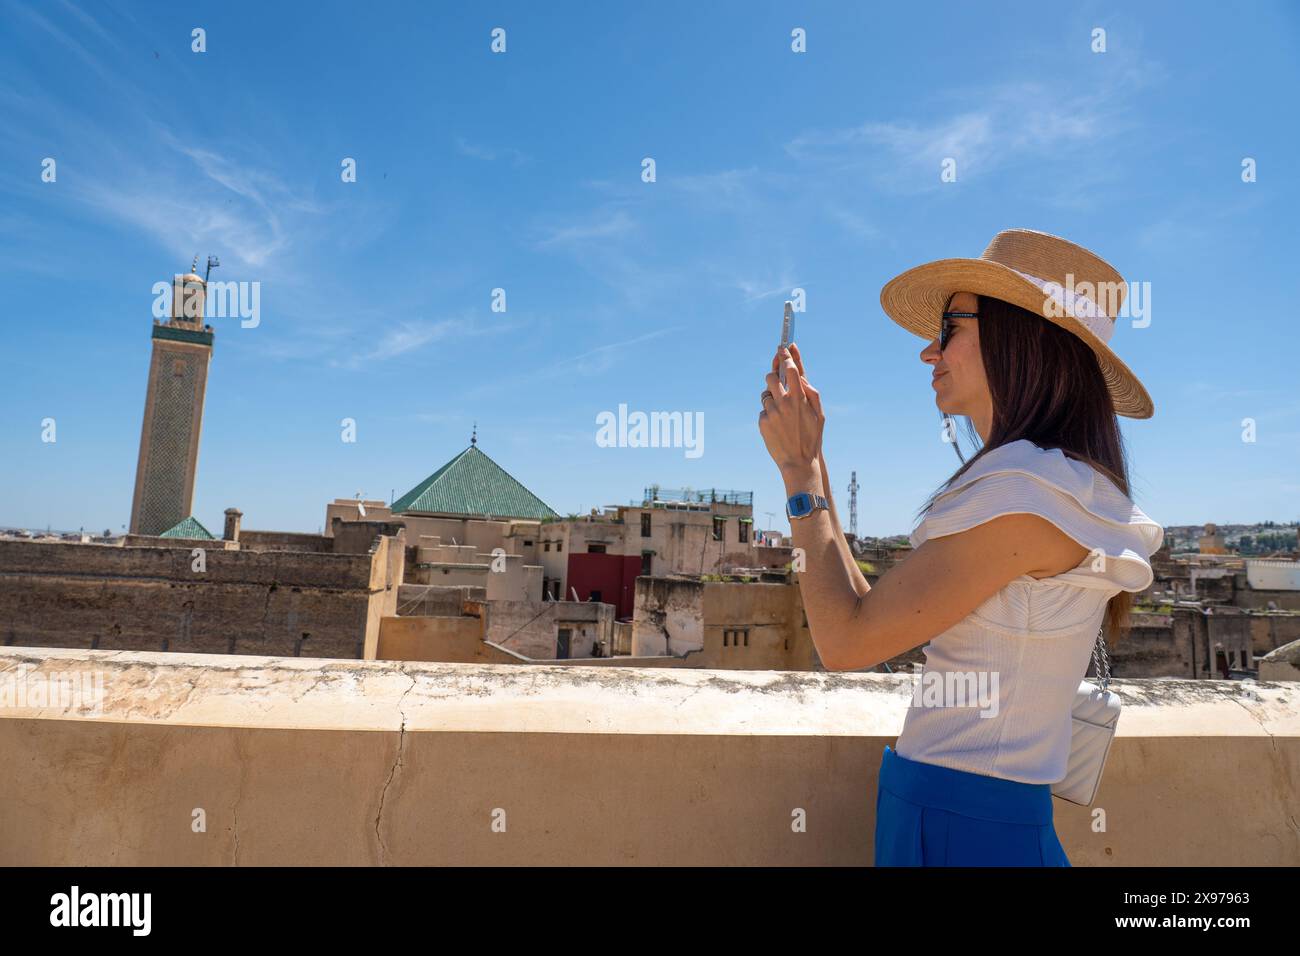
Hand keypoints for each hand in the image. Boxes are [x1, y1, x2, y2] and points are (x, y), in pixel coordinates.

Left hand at [758, 342, 825, 477]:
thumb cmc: (812, 437)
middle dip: (774, 377)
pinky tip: (778, 426)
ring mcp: (772, 412)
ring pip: (765, 394)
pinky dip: (769, 414)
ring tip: (782, 413)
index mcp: (799, 398)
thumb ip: (811, 393)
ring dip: (772, 398)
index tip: (782, 346)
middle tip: (779, 383)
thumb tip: (800, 378)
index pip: (791, 369)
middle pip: (771, 377)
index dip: (786, 355)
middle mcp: (784, 402)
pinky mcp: (762, 422)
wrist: (799, 462)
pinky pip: (763, 410)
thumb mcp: (820, 414)